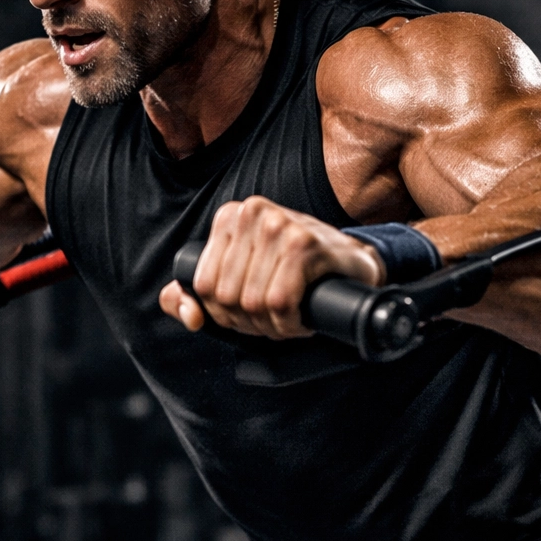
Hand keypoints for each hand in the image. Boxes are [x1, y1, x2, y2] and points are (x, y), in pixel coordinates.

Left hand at [158, 196, 384, 338]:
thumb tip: (187, 313)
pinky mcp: (306, 244)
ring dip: (274, 327)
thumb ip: (196, 295)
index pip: (204, 286)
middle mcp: (252, 213)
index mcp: (230, 217)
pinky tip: (301, 320)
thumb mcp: (241, 278)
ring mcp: (280, 225)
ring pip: (253, 303)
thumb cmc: (296, 272)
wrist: (353, 262)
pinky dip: (290, 324)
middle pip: (228, 298)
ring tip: (290, 320)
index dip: (225, 315)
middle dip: (251, 323)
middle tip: (275, 321)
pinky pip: (280, 303)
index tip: (251, 316)